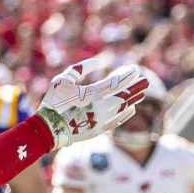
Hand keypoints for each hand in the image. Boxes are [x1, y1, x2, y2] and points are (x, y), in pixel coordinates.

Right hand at [35, 58, 150, 146]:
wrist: (48, 129)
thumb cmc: (53, 101)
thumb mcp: (63, 79)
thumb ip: (81, 68)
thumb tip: (99, 61)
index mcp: (92, 93)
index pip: (116, 82)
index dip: (127, 75)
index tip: (136, 69)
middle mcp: (101, 107)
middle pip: (124, 95)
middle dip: (136, 87)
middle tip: (145, 80)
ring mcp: (101, 120)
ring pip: (123, 108)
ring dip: (133, 99)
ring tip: (142, 93)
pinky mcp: (99, 131)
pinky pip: (118, 122)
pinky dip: (126, 114)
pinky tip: (132, 109)